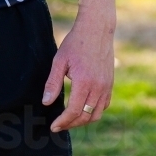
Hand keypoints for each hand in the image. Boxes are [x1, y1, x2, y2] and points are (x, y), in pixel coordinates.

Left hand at [42, 11, 114, 129]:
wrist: (97, 29)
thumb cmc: (75, 43)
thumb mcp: (60, 60)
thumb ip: (53, 82)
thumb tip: (46, 102)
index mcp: (84, 82)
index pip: (73, 111)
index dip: (62, 122)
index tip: (53, 126)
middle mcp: (98, 87)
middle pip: (85, 117)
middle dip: (71, 124)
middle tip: (59, 125)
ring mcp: (106, 86)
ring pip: (96, 114)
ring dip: (83, 121)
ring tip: (70, 120)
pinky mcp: (110, 83)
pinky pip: (104, 105)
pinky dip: (94, 112)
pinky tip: (84, 109)